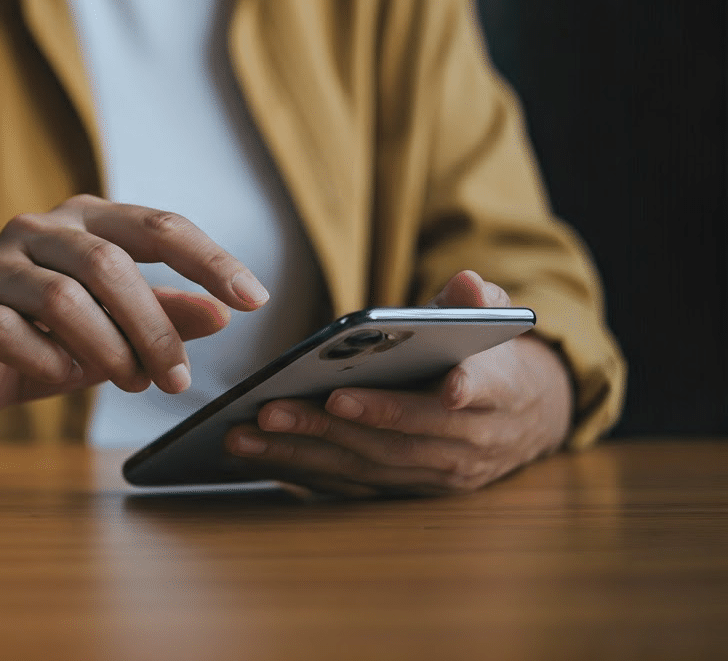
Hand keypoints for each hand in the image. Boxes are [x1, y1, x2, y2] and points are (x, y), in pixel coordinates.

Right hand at [0, 194, 266, 433]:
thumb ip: (163, 315)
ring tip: (128, 382)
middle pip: (109, 264)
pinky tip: (61, 377)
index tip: (254, 300)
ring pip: (61, 297)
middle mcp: (35, 230)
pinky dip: (47, 361)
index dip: (210, 260)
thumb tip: (224, 314)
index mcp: (83, 222)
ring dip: (106, 347)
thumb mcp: (114, 330)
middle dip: (153, 327)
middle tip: (177, 381)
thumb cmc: (42, 340)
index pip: (157, 226)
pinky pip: (8, 331)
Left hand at [224, 270, 573, 496]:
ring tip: (249, 433)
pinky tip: (260, 455)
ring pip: (369, 465)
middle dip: (340, 423)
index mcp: (499, 393)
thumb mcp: (491, 323)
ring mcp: (439, 473)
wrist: (524, 419)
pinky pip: (352, 485)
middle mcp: (472, 442)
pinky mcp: (409, 489)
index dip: (461, 390)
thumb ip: (477, 302)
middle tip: (277, 407)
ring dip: (305, 452)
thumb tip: (467, 283)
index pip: (482, 391)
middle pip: (403, 435)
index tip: (441, 388)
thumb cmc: (488, 359)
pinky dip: (304, 472)